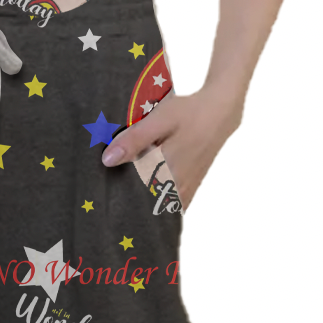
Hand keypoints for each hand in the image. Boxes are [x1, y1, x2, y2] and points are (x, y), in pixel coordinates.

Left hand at [100, 89, 239, 210]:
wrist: (219, 114)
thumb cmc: (188, 113)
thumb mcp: (159, 119)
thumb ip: (134, 140)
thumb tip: (107, 160)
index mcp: (167, 170)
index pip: (135, 195)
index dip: (117, 198)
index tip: (103, 199)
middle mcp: (177, 187)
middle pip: (145, 206)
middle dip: (127, 204)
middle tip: (110, 200)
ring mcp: (185, 192)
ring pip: (158, 209)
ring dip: (142, 206)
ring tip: (124, 201)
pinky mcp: (189, 191)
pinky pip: (170, 207)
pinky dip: (156, 206)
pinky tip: (145, 198)